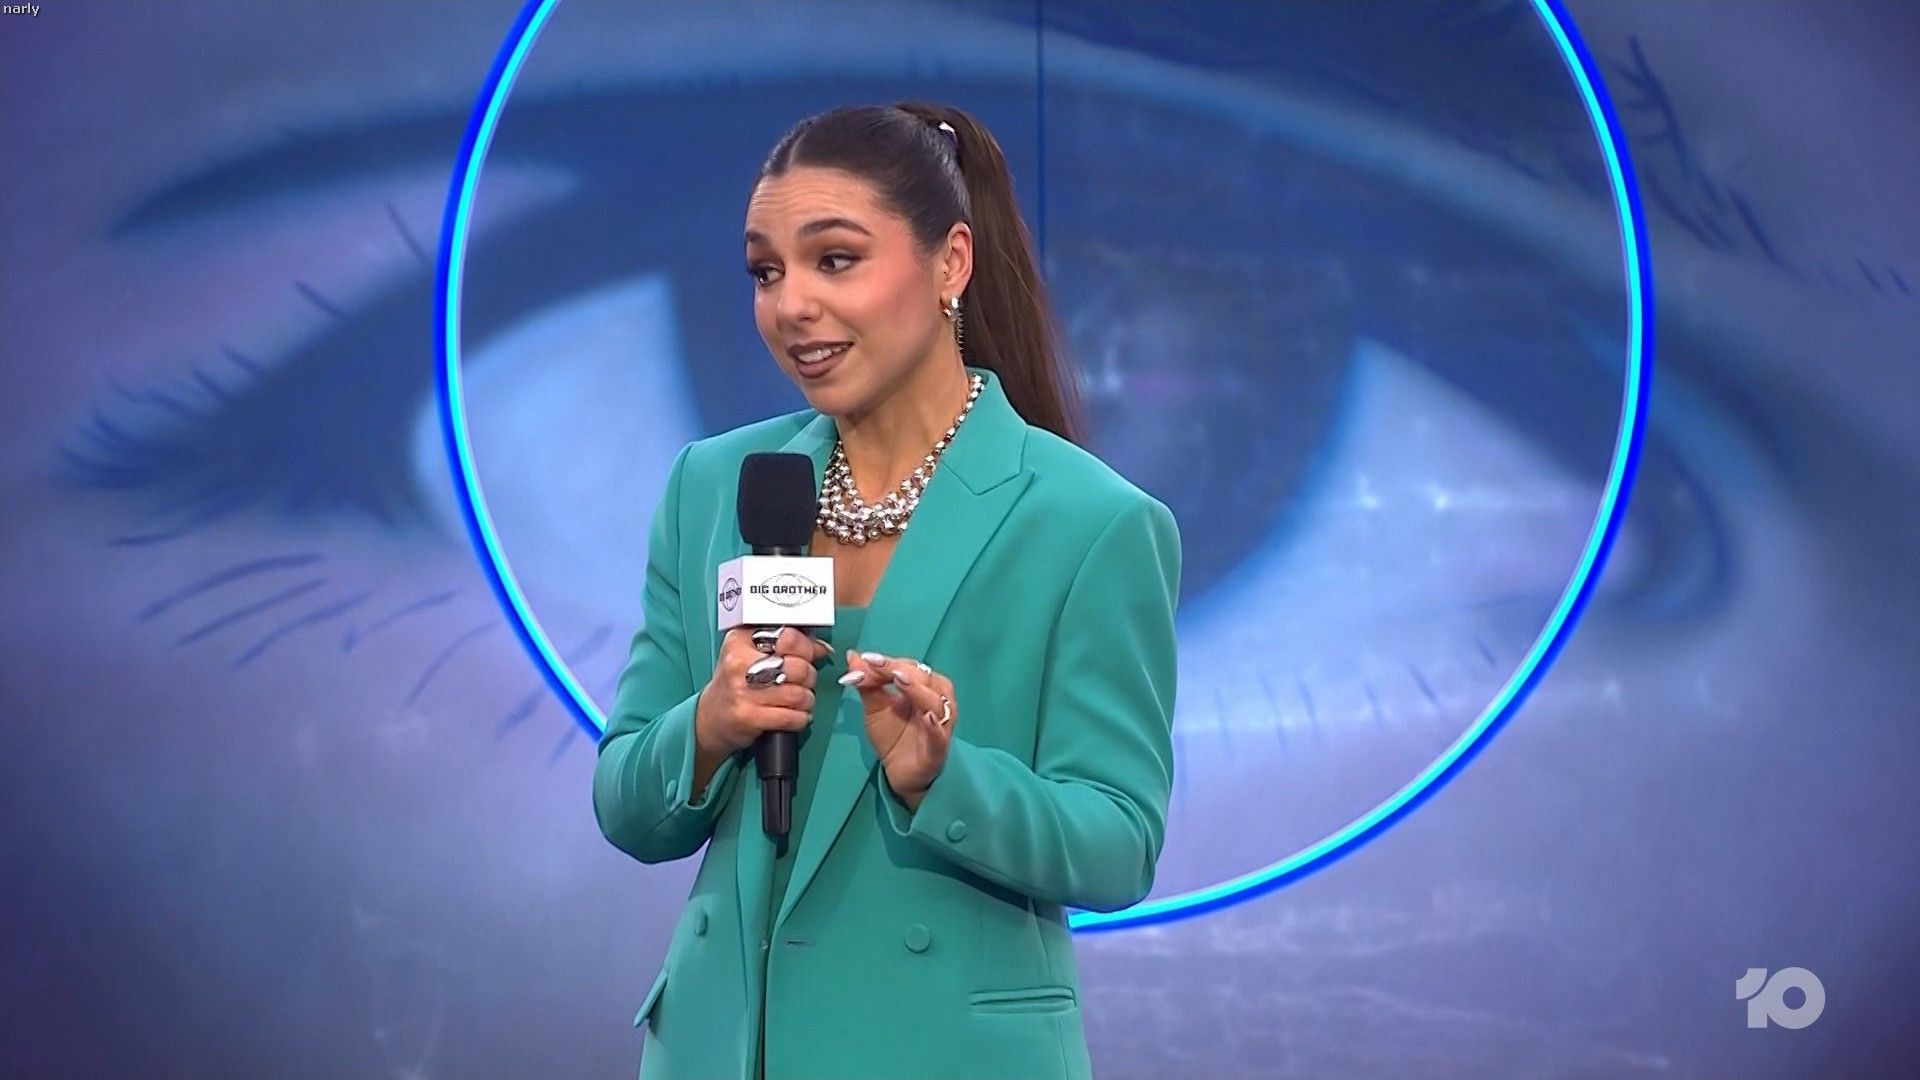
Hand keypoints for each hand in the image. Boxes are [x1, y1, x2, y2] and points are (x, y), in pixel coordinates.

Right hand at [696, 626, 833, 755]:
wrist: (711, 717)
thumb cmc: (736, 683)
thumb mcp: (752, 655)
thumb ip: (787, 647)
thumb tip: (821, 648)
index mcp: (740, 641)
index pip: (789, 637)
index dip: (806, 648)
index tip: (806, 656)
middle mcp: (739, 663)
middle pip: (799, 667)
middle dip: (808, 678)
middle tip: (801, 682)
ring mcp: (743, 691)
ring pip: (799, 694)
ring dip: (806, 701)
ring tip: (798, 701)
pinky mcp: (749, 716)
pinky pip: (792, 717)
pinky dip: (800, 718)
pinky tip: (794, 716)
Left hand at [839, 652, 956, 808]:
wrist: (899, 772)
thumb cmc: (892, 735)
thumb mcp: (875, 707)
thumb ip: (867, 683)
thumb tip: (853, 656)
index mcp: (923, 687)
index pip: (908, 668)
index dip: (888, 662)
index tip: (866, 658)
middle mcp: (937, 701)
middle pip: (924, 679)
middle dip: (899, 670)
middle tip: (875, 666)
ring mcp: (940, 725)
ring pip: (936, 702)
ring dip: (917, 690)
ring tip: (898, 679)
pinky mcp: (938, 748)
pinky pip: (940, 735)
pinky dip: (935, 726)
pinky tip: (926, 717)